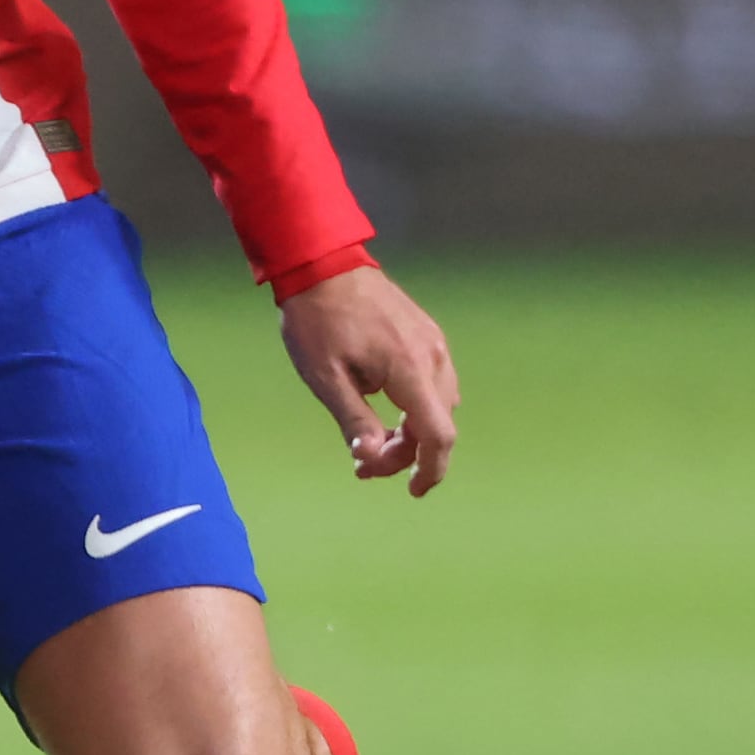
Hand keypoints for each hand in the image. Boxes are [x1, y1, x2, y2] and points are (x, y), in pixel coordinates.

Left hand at [280, 263, 459, 493]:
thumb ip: (354, 420)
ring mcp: (433, 343)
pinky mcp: (427, 335)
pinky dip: (415, 407)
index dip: (431, 469)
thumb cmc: (316, 320)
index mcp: (410, 369)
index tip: (412, 491)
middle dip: (406, 453)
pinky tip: (384, 411)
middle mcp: (433, 356)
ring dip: (410, 431)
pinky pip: (434, 384)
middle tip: (362, 463)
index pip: (437, 434)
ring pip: (438, 406)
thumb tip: (372, 458)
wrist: (322, 264)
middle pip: (437, 424)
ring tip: (369, 440)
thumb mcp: (325, 378)